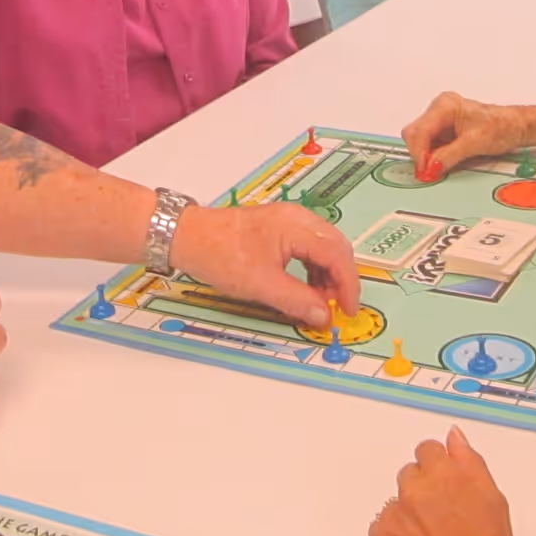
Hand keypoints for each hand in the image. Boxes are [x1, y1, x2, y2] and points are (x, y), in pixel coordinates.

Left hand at [173, 202, 360, 328]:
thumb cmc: (222, 256)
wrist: (187, 236)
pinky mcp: (278, 226)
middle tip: (337, 307)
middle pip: (336, 246)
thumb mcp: (261, 285)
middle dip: (341, 279)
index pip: (337, 255)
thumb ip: (297, 301)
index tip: (347, 311)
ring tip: (318, 300)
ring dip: (327, 274)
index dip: (348, 286)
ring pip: (323, 246)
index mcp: (297, 227)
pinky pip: (308, 246)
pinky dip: (313, 267)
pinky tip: (304, 286)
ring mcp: (288, 219)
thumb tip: (325, 318)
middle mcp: (298, 217)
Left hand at [371, 429, 535, 535]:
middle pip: (410, 474)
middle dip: (423, 488)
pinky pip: (382, 527)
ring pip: (396, 502)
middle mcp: (415, 490)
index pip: (428, 450)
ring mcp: (395, 516)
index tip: (444, 481)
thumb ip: (469, 461)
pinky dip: (396, 535)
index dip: (438, 467)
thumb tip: (454, 438)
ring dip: (409, 513)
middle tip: (442, 515)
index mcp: (445, 474)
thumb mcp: (493, 498)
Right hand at [402, 91, 530, 179]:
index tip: (424, 170)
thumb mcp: (474, 144)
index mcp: (445, 106)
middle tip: (429, 172)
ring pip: (420, 141)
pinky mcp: (445, 131)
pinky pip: (430, 145)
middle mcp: (439, 110)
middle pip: (415, 134)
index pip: (419, 131)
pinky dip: (433, 156)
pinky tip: (443, 162)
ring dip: (427, 157)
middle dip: (420, 154)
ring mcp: (441, 120)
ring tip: (440, 167)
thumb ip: (448, 155)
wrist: (516, 127)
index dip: (419, 153)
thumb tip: (431, 167)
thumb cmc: (501, 126)